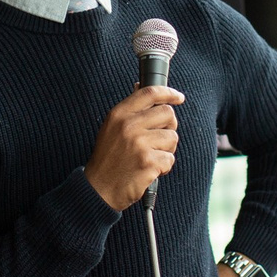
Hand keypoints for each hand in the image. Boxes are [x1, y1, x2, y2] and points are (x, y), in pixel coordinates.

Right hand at [84, 86, 182, 210]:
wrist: (98, 189)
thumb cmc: (107, 159)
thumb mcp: (111, 128)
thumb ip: (129, 110)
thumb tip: (141, 88)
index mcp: (119, 114)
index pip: (149, 93)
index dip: (168, 93)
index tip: (178, 97)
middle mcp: (129, 126)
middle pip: (167, 113)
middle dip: (169, 127)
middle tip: (159, 139)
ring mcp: (139, 144)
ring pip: (172, 137)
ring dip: (166, 149)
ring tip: (151, 157)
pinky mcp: (149, 162)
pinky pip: (170, 158)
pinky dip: (163, 166)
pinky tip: (150, 170)